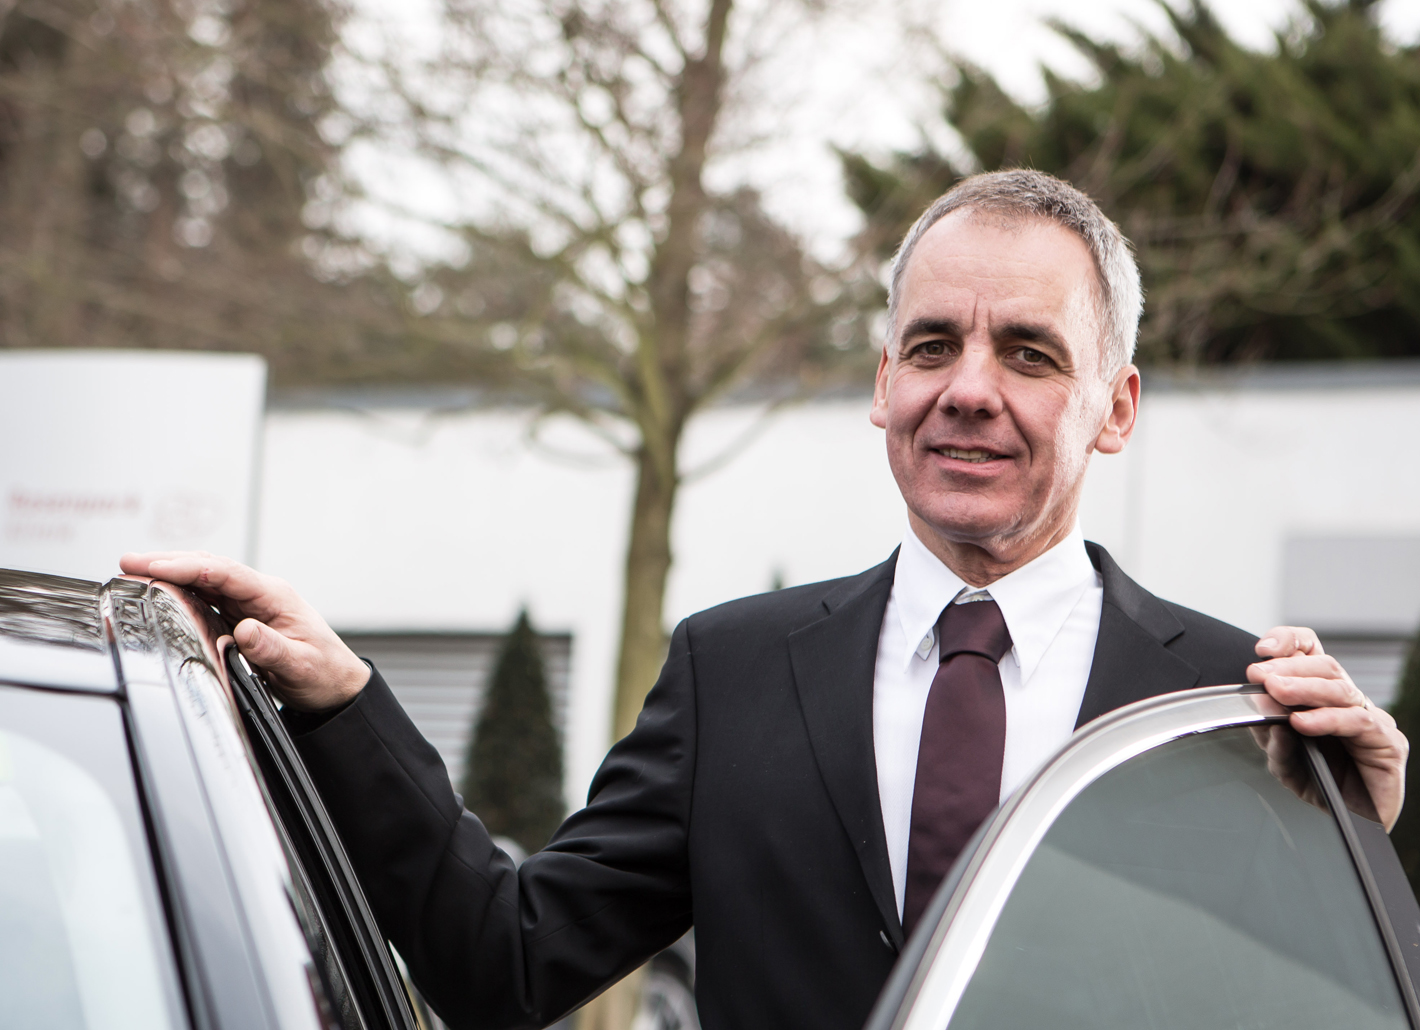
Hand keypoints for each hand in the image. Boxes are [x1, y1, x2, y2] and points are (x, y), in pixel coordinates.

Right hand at [119, 551, 369, 711]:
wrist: (335, 684)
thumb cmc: (323, 673)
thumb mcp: (300, 666)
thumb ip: (272, 649)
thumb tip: (245, 631)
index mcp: (275, 597)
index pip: (226, 574)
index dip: (189, 568)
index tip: (155, 567)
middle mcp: (261, 595)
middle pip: (210, 568)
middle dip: (169, 562)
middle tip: (128, 563)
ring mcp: (250, 605)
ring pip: (205, 580)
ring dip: (171, 574)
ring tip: (133, 572)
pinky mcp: (242, 617)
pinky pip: (207, 598)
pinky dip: (181, 591)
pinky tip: (158, 592)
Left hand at [1249, 626, 1408, 829]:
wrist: (1348, 824)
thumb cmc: (1319, 785)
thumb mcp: (1282, 759)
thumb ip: (1271, 737)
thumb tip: (1266, 714)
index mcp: (1321, 695)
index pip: (1311, 652)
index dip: (1289, 642)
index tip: (1262, 650)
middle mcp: (1348, 702)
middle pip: (1324, 666)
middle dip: (1288, 667)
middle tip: (1261, 675)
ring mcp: (1371, 719)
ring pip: (1341, 689)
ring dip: (1304, 688)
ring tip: (1277, 692)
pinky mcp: (1388, 743)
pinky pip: (1359, 722)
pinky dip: (1328, 719)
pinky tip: (1303, 723)